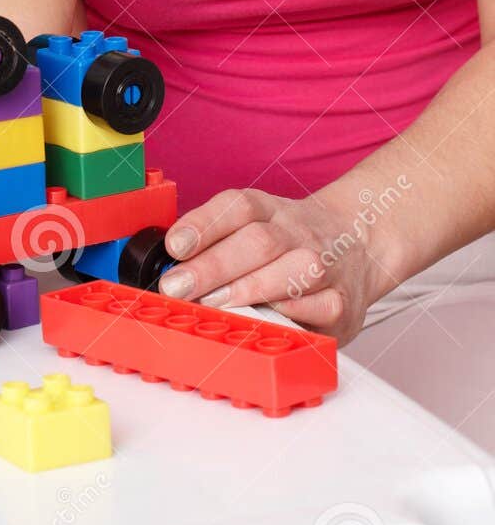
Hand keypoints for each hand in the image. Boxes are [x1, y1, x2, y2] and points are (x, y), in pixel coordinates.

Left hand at [156, 183, 392, 341]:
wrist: (356, 243)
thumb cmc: (287, 241)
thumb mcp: (252, 224)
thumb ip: (213, 239)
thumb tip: (169, 261)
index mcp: (270, 209)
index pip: (238, 206)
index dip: (204, 224)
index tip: (174, 246)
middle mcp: (299, 232)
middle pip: (259, 241)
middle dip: (213, 266)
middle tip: (178, 287)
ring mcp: (325, 265)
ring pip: (295, 271)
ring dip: (250, 289)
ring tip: (214, 304)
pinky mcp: (343, 303)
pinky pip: (321, 307)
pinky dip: (293, 313)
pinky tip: (267, 319)